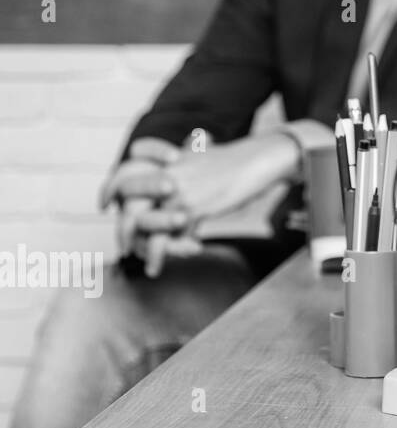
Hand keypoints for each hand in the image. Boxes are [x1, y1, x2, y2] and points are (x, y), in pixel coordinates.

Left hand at [102, 133, 295, 277]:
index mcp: (168, 158)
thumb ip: (187, 176)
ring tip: (144, 258)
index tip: (106, 205)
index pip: (130, 164)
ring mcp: (176, 188)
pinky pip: (163, 237)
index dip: (113, 186)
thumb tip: (183, 203)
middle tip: (124, 242)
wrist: (259, 161)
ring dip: (138, 243)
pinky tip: (156, 268)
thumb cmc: (237, 165)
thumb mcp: (205, 162)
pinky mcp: (189, 208)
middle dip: (121, 219)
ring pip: (139, 218)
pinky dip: (158, 256)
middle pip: (126, 191)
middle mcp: (165, 170)